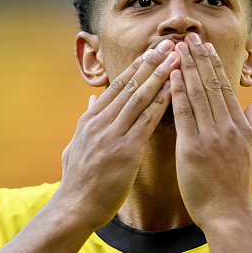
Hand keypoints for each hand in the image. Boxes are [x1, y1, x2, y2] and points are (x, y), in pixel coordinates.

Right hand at [57, 40, 179, 229]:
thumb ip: (87, 121)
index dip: (137, 66)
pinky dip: (160, 103)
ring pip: (139, 97)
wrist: (75, 208)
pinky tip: (174, 90)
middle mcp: (100, 122)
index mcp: (90, 120)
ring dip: (160, 75)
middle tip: (170, 44)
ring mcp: (112, 135)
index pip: (117, 85)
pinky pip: (146, 121)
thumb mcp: (76, 145)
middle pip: (130, 85)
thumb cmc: (79, 182)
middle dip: (152, 62)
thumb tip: (92, 101)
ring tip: (176, 58)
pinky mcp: (124, 151)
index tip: (153, 50)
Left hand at [171, 34, 251, 228]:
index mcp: (241, 128)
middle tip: (188, 37)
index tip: (205, 48)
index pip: (225, 89)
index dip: (213, 66)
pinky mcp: (194, 149)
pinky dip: (177, 94)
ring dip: (186, 69)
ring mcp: (211, 137)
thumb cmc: (239, 190)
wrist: (230, 216)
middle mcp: (228, 128)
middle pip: (211, 85)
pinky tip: (169, 78)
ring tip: (176, 49)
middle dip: (198, 59)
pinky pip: (184, 115)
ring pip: (198, 95)